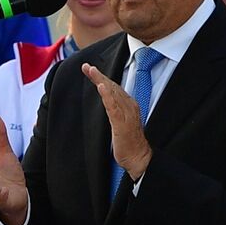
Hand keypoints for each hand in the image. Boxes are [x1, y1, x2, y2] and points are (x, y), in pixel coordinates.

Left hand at [82, 63, 150, 179]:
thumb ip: (115, 111)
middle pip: (112, 87)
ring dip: (101, 80)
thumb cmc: (129, 142)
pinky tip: (101, 87)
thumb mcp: (120, 122)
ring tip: (91, 71)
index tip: (89, 69)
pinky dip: (107, 96)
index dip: (101, 78)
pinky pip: (113, 107)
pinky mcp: (122, 123)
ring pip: (112, 93)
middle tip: (86, 66)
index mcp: (129, 105)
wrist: (138, 158)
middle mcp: (129, 106)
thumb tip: (106, 103)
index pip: (113, 88)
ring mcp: (126, 114)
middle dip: (99, 75)